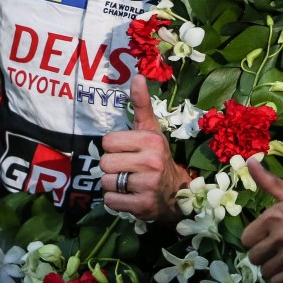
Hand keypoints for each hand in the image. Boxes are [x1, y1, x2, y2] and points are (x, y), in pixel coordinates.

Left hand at [100, 74, 188, 220]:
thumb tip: (137, 76)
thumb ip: (141, 104)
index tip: (128, 151)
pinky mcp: (143, 206)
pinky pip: (111, 201)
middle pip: (104, 162)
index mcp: (151, 140)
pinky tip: (129, 196)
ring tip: (129, 183)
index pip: (108, 141)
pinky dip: (116, 201)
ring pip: (106, 182)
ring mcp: (148, 186)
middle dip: (112, 167)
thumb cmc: (157, 157)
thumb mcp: (151, 130)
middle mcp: (152, 162)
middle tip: (128, 169)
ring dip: (113, 185)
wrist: (178, 193)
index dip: (114, 147)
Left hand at [241, 159, 282, 282]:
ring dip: (273, 268)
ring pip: (266, 272)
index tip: (266, 238)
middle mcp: (280, 238)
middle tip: (276, 250)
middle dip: (264, 255)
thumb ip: (269, 181)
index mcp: (275, 217)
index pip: (247, 238)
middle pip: (254, 257)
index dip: (255, 239)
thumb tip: (249, 161)